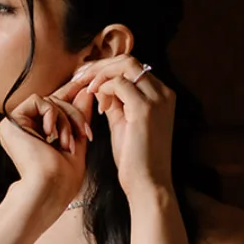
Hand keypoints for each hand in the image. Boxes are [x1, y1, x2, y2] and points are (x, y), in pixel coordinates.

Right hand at [0, 81, 95, 212]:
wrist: (48, 190)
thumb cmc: (62, 180)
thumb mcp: (77, 143)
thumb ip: (79, 117)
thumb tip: (85, 92)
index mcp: (36, 135)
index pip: (55, 108)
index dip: (71, 97)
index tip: (88, 89)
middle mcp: (24, 129)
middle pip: (55, 102)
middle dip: (75, 115)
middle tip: (85, 134)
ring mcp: (15, 126)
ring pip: (49, 101)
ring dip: (65, 120)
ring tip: (66, 144)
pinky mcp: (10, 122)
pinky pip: (37, 100)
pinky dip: (51, 115)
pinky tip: (49, 134)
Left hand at [64, 56, 173, 196]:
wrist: (147, 184)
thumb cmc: (134, 159)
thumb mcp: (123, 123)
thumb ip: (115, 102)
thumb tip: (100, 87)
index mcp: (161, 95)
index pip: (132, 67)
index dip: (106, 69)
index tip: (85, 79)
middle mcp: (164, 92)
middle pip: (129, 60)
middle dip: (100, 67)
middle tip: (79, 79)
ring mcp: (157, 98)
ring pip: (125, 65)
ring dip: (100, 75)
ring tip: (86, 91)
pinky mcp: (145, 108)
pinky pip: (118, 83)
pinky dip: (103, 90)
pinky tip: (97, 107)